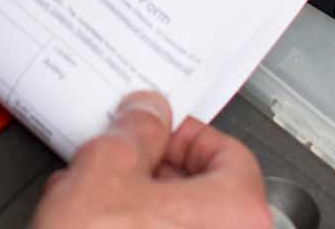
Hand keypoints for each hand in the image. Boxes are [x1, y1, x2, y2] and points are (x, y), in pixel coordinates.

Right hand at [29, 91, 271, 228]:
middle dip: (155, 173)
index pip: (228, 151)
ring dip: (140, 208)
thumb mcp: (104, 170)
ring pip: (181, 227)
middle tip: (119, 163)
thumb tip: (145, 116)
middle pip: (206, 192)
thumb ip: (134, 132)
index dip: (181, 133)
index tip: (153, 130)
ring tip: (94, 202)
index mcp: (240, 212)